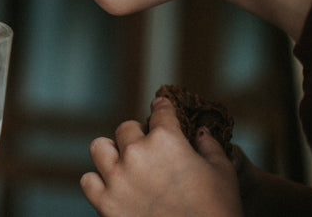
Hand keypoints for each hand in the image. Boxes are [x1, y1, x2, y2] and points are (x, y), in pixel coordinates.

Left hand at [80, 96, 240, 216]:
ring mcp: (117, 177)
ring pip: (99, 148)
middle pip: (126, 129)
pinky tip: (112, 186)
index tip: (160, 106)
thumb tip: (200, 131)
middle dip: (138, 135)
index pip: (160, 112)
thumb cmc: (218, 210)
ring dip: (111, 153)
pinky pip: (88, 180)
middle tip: (148, 149)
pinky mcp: (105, 202)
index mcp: (167, 140)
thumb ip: (209, 146)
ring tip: (123, 163)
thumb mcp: (223, 173)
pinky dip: (98, 182)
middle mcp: (137, 153)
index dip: (162, 107)